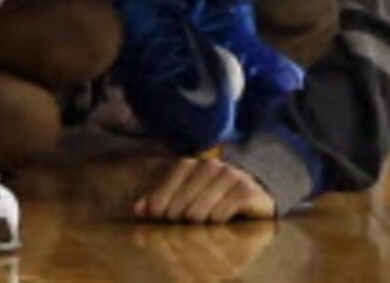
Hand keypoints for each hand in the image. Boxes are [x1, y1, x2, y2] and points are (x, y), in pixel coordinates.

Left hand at [129, 153, 279, 223]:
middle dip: (177, 214)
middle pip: (185, 196)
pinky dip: (217, 220)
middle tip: (178, 223)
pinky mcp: (247, 191)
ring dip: (197, 220)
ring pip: (202, 206)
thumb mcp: (184, 200)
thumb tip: (135, 209)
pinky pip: (223, 211)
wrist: (254, 203)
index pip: (171, 179)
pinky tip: (217, 222)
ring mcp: (231, 176)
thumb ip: (159, 202)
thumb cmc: (212, 202)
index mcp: (193, 165)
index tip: (155, 215)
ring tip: (198, 224)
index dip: (161, 197)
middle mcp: (212, 166)